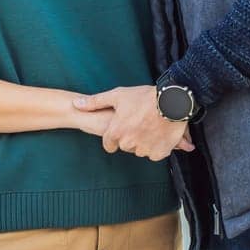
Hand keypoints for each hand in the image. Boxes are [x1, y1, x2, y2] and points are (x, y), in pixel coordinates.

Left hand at [73, 85, 194, 160]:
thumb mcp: (118, 95)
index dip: (114, 138)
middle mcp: (129, 143)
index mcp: (116, 132)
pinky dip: (158, 146)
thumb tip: (76, 105)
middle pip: (126, 146)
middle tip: (139, 122)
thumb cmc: (144, 97)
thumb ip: (95, 102)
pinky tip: (160, 133)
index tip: (122, 130)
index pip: (109, 145)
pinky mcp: (160, 152)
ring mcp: (145, 149)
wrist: (173, 101)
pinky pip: (155, 153)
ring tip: (152, 126)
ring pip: (141, 150)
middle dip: (131, 137)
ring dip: (144, 142)